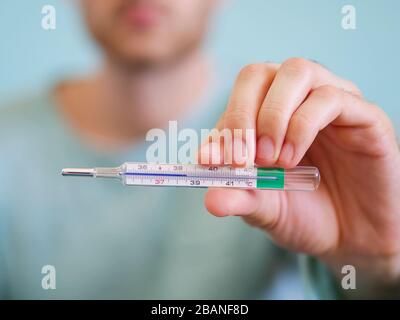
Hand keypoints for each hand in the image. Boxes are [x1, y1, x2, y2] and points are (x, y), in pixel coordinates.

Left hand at [199, 58, 399, 285]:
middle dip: (242, 114)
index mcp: (266, 117)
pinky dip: (303, 125)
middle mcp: (296, 101)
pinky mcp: (363, 114)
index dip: (220, 128)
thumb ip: (240, 198)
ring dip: (274, 115)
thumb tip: (210, 199)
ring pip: (296, 71)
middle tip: (243, 158)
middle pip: (259, 73)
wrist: (353, 236)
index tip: (209, 160)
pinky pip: (331, 97)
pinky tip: (294, 157)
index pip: (236, 101)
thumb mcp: (266, 209)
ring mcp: (330, 102)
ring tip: (272, 160)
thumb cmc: (306, 215)